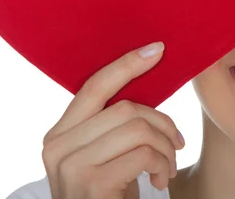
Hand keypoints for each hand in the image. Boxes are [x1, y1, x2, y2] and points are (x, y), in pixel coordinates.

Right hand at [41, 42, 184, 198]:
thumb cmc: (108, 196)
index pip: (94, 85)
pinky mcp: (90, 184)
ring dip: (166, 146)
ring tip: (168, 166)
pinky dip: (163, 163)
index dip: (127, 64)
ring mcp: (70, 166)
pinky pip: (143, 153)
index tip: (157, 49)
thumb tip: (145, 80)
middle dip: (162, 122)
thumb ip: (111, 125)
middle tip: (177, 143)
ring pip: (137, 127)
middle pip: (125, 107)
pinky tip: (160, 179)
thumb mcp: (105, 156)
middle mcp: (56, 146)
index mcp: (60, 133)